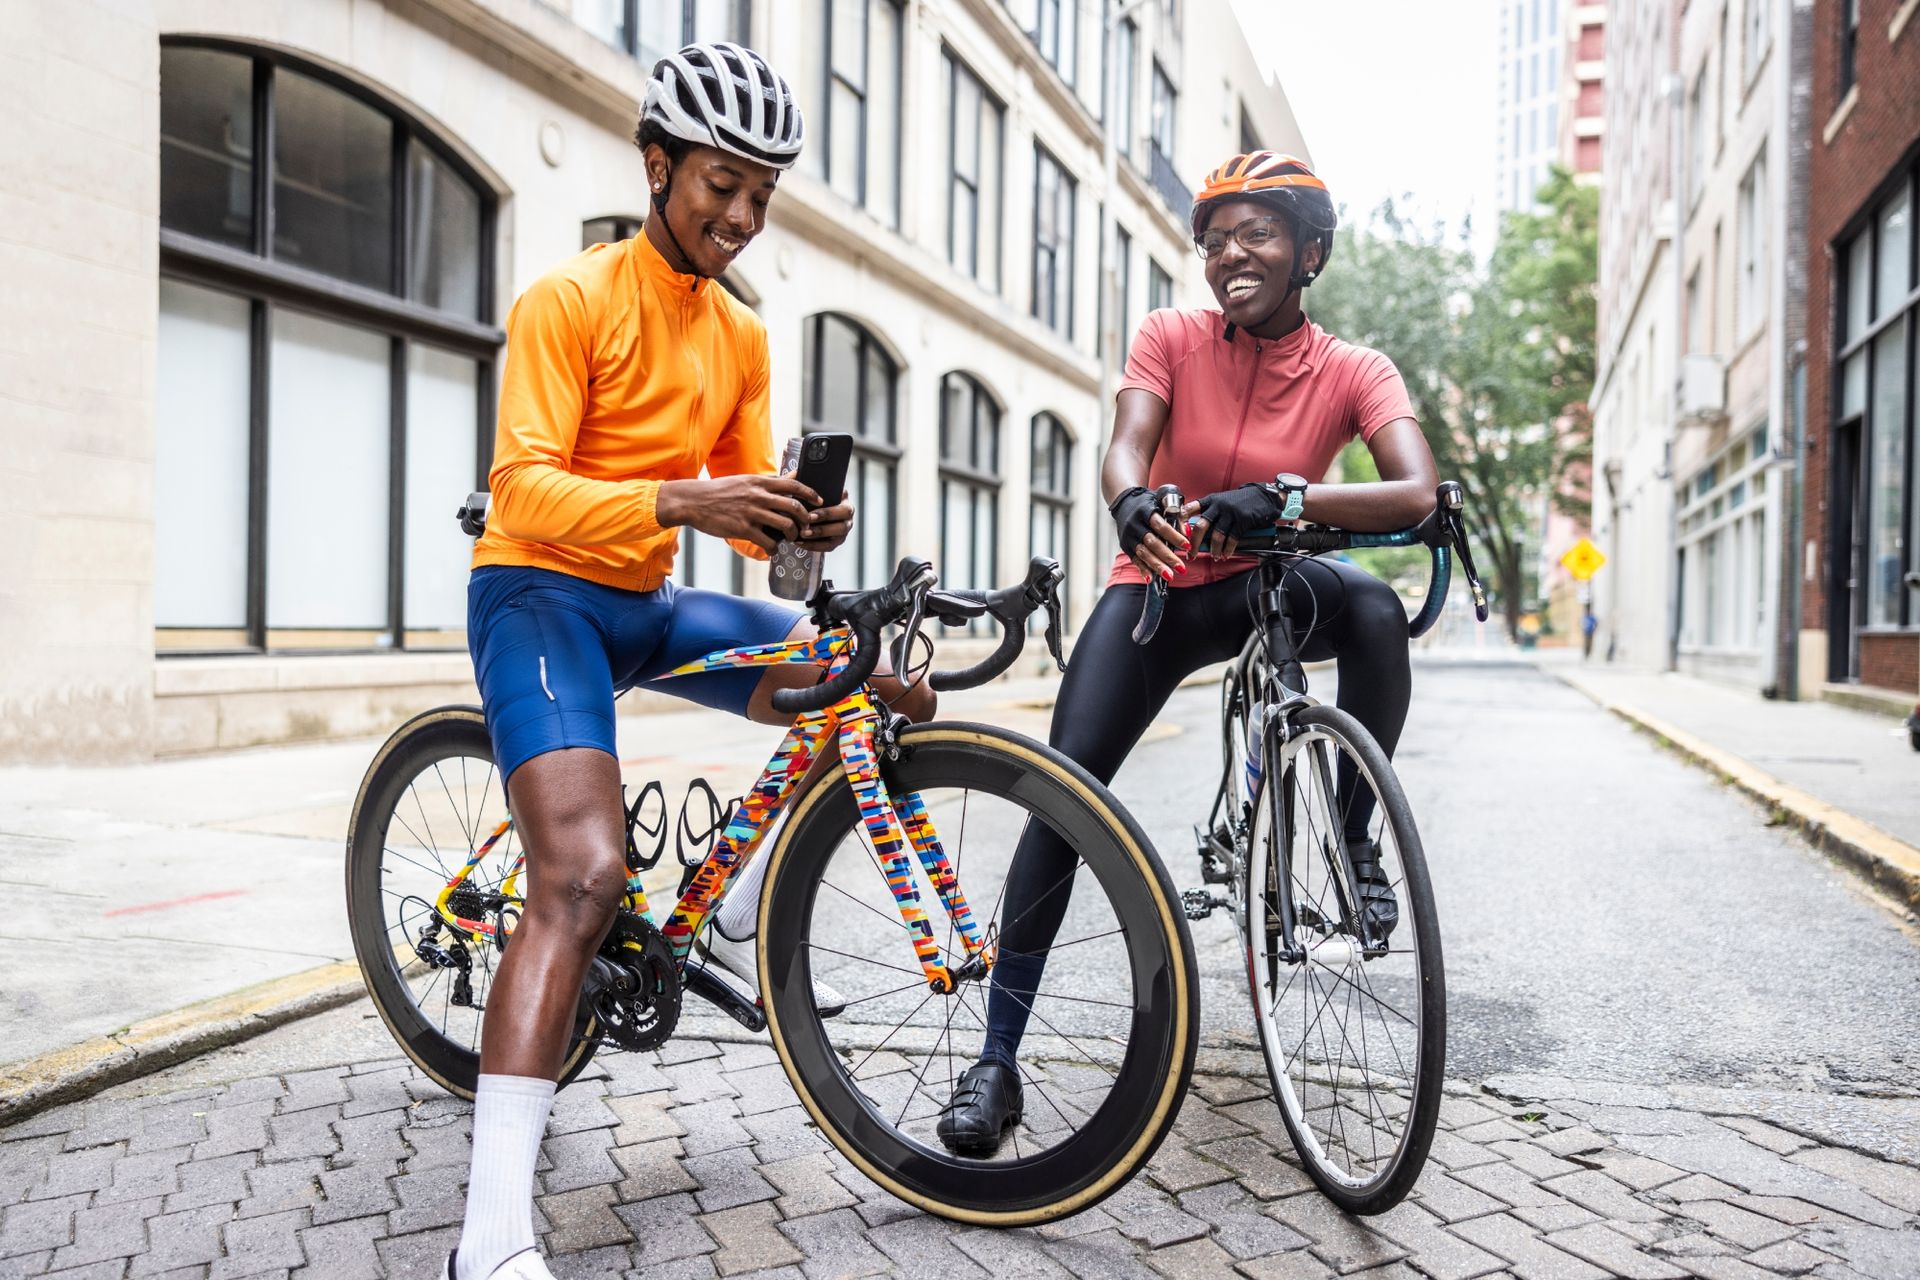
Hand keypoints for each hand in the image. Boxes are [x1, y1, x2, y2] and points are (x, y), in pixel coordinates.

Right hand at [656, 474, 821, 554]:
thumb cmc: (720, 491)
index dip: (810, 493)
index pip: (793, 484)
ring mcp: (752, 513)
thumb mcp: (746, 481)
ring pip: (785, 526)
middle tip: (806, 527)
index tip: (818, 501)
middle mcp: (758, 496)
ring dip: (793, 536)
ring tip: (790, 539)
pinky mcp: (743, 529)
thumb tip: (793, 474)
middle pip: (794, 507)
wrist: (693, 501)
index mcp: (760, 482)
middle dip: (805, 520)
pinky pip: (768, 542)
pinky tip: (772, 550)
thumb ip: (770, 481)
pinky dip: (774, 549)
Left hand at [797, 490, 852, 551]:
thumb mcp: (817, 488)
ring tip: (801, 536)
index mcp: (847, 505)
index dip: (827, 514)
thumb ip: (813, 485)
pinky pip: (826, 548)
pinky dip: (812, 546)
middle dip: (822, 529)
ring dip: (816, 539)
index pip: (843, 511)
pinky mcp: (835, 543)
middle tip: (804, 530)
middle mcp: (848, 520)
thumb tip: (802, 477)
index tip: (810, 515)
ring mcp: (843, 533)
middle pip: (841, 528)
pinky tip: (799, 543)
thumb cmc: (815, 496)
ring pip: (834, 540)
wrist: (813, 507)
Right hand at [1109, 486, 1188, 581]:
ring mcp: (1128, 536)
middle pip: (1152, 543)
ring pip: (1143, 553)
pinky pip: (1135, 560)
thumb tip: (1188, 531)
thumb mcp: (1162, 500)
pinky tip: (1151, 579)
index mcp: (1145, 511)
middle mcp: (1134, 524)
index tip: (1187, 546)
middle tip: (1181, 568)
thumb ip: (1176, 513)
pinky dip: (1142, 570)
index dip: (1174, 536)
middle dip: (1167, 557)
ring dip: (1157, 566)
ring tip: (1170, 576)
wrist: (1123, 501)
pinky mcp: (1125, 546)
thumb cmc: (1148, 502)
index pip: (1160, 526)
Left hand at [1189, 483, 1283, 558]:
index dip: (1181, 521)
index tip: (1177, 534)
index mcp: (1210, 500)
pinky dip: (1228, 549)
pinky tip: (1226, 554)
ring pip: (1217, 535)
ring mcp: (1230, 513)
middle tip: (1191, 554)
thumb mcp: (1223, 502)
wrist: (1264, 495)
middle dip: (1195, 543)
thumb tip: (1199, 535)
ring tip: (1215, 557)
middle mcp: (1218, 505)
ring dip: (1214, 550)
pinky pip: (1232, 538)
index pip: (1190, 508)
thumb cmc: (1241, 501)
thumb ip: (1211, 514)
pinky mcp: (1242, 520)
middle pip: (1200, 526)